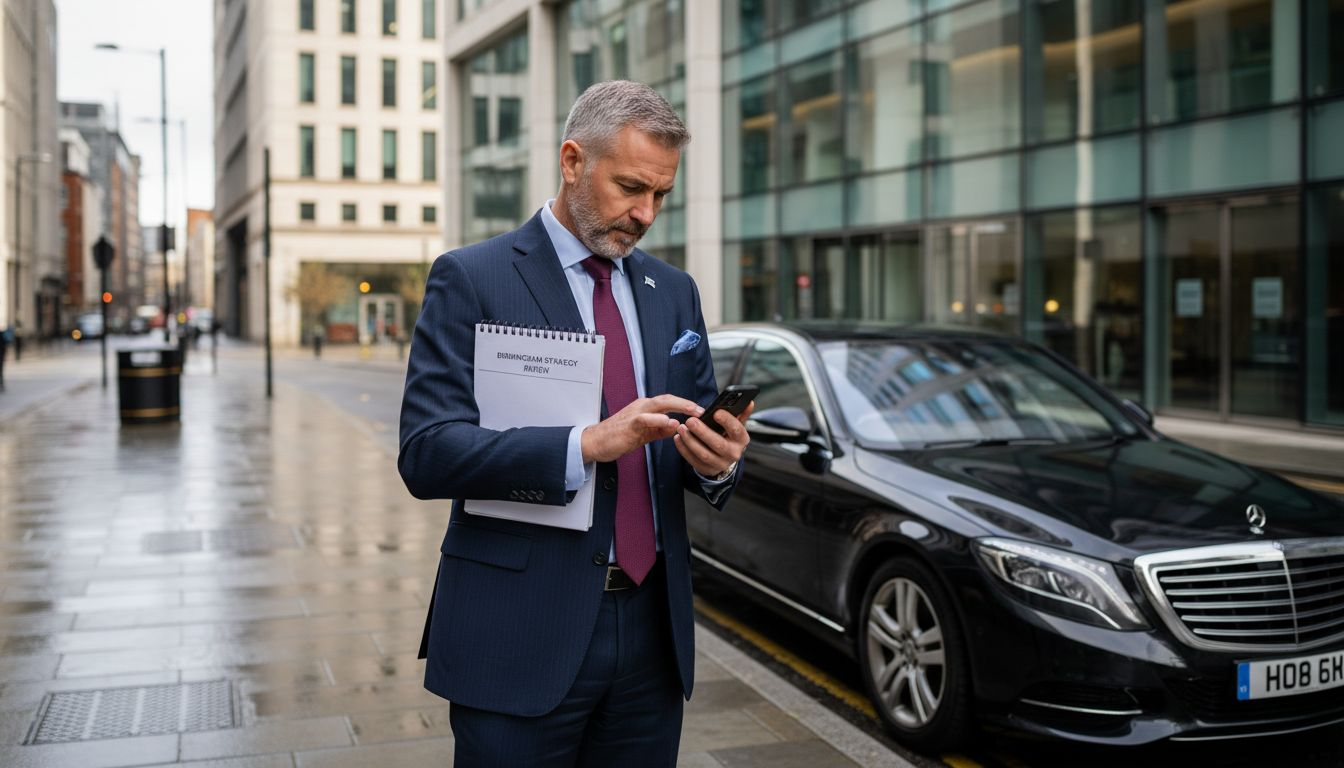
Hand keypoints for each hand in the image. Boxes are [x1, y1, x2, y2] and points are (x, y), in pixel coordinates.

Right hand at [581, 394, 703, 463]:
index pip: (668, 403)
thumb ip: (658, 430)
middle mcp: (641, 406)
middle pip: (667, 399)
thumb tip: (675, 428)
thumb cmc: (617, 437)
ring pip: (659, 404)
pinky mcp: (629, 424)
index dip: (685, 405)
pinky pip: (646, 418)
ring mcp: (635, 413)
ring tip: (693, 412)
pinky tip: (671, 423)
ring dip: (678, 407)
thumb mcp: (643, 434)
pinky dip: (659, 420)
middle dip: (686, 403)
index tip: (700, 412)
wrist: (595, 442)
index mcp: (645, 408)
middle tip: (702, 410)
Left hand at [673, 401, 752, 476]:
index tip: (716, 412)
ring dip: (690, 441)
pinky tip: (678, 438)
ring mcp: (720, 464)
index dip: (727, 421)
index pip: (737, 430)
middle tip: (690, 421)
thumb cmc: (728, 436)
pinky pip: (693, 460)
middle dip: (703, 432)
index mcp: (741, 440)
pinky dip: (684, 449)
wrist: (723, 457)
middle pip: (718, 443)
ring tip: (681, 428)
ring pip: (704, 454)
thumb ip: (741, 413)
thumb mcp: (736, 425)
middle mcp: (733, 453)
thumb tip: (749, 402)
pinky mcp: (707, 469)